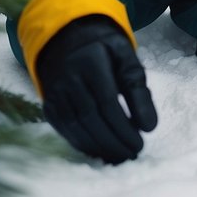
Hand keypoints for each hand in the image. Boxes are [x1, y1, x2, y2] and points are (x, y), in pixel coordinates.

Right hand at [35, 15, 157, 163]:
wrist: (67, 39)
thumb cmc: (104, 50)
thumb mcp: (126, 57)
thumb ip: (138, 88)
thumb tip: (149, 126)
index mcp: (90, 62)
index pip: (106, 102)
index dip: (123, 127)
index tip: (141, 143)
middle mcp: (66, 78)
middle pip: (90, 118)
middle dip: (113, 141)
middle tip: (132, 155)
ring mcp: (53, 93)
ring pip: (75, 127)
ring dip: (99, 147)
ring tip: (120, 157)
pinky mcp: (48, 106)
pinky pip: (65, 130)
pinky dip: (83, 144)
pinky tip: (100, 151)